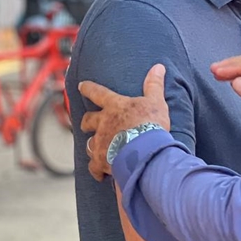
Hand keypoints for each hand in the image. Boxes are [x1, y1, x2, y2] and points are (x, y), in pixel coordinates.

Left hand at [79, 64, 169, 181]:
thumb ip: (154, 85)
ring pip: (90, 143)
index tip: (81, 86)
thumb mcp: (156, 101)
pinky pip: (94, 166)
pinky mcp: (100, 161)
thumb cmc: (150, 124)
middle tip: (87, 123)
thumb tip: (158, 67)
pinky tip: (100, 174)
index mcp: (114, 106)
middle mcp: (103, 123)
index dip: (89, 88)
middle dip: (87, 121)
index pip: (97, 93)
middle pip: (88, 120)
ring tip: (97, 148)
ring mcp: (100, 142)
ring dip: (93, 144)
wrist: (144, 150)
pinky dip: (96, 169)